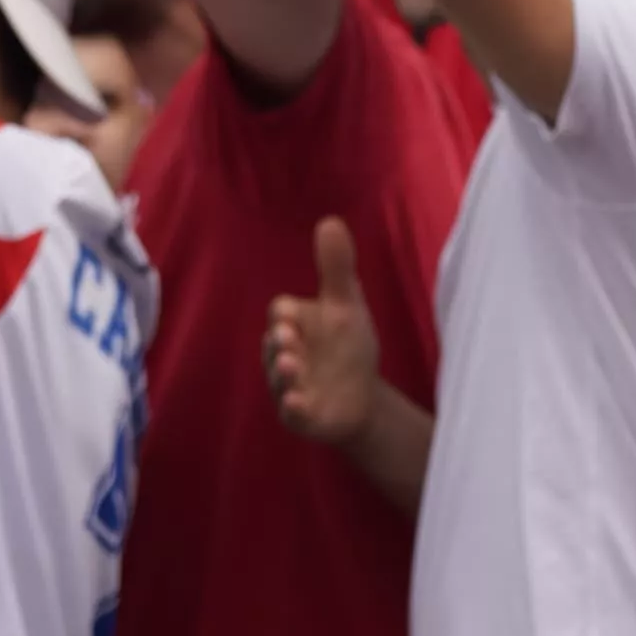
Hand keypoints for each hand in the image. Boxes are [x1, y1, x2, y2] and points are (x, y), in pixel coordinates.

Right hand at [263, 219, 383, 447]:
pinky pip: (291, 412)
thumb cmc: (347, 347)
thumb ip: (336, 267)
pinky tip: (299, 403)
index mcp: (294, 324)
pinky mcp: (300, 415)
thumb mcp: (347, 305)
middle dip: (280, 342)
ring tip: (291, 365)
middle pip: (273, 345)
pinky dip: (293, 408)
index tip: (293, 317)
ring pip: (279, 379)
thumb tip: (331, 220)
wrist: (361, 398)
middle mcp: (284, 354)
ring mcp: (289, 386)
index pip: (280, 313)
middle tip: (289, 340)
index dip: (285, 315)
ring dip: (283, 373)